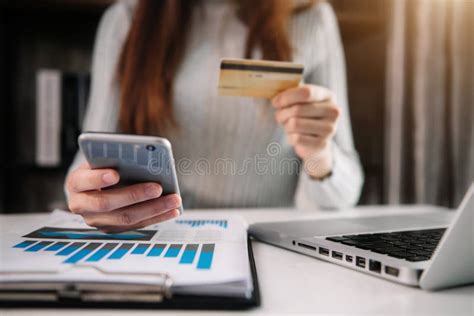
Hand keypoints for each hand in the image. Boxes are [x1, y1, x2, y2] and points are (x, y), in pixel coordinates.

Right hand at [66, 163, 180, 231]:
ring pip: (125, 218)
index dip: (98, 178)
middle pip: (107, 203)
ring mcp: (96, 220)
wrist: (92, 186)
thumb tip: (143, 158)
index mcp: (75, 183)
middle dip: (135, 195)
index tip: (115, 173)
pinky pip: (136, 225)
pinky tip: (172, 210)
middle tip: (157, 187)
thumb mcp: (101, 159)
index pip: (83, 181)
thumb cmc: (101, 167)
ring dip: (153, 209)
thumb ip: (114, 158)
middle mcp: (81, 205)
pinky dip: (157, 217)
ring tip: (174, 200)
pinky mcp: (112, 229)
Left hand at [272, 84, 339, 178]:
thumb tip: (276, 93)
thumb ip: (291, 93)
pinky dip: (290, 137)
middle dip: (282, 113)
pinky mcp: (322, 144)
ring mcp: (330, 129)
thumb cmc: (304, 116)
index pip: (306, 92)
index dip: (287, 97)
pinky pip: (296, 138)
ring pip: (295, 124)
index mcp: (328, 95)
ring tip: (288, 126)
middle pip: (297, 109)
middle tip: (279, 116)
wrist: (316, 141)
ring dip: (286, 125)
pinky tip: (295, 136)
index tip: (275, 102)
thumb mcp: (300, 101)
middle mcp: (333, 111)